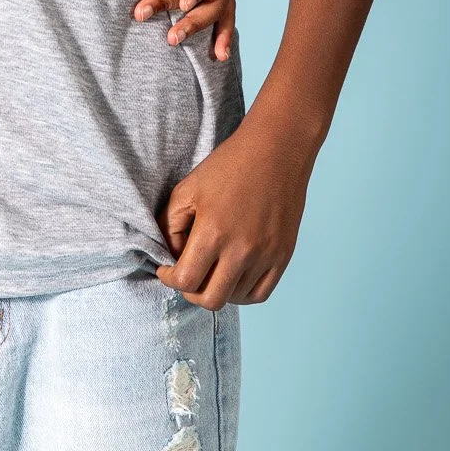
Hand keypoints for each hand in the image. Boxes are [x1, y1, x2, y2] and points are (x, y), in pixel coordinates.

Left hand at [157, 102, 315, 309]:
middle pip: (210, 299)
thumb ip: (170, 226)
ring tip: (210, 270)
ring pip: (235, 299)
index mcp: (213, 232)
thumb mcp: (187, 189)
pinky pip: (260, 294)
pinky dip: (242, 293)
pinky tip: (232, 277)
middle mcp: (241, 250)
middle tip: (187, 275)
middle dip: (190, 291)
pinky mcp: (283, 256)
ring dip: (217, 289)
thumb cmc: (228, 166)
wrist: (275, 151)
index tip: (166, 269)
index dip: (168, 279)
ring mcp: (266, 256)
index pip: (184, 281)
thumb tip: (170, 256)